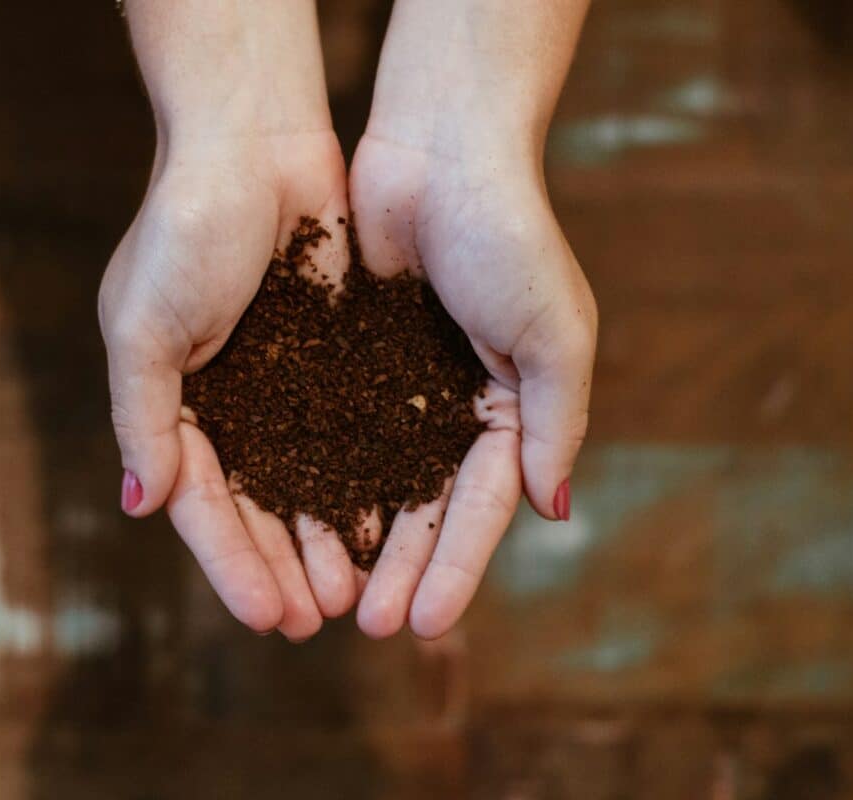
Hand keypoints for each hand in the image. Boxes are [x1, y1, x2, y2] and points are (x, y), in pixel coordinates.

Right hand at [100, 0, 354, 639]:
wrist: (256, 143)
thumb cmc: (186, 227)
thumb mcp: (143, 325)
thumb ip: (144, 416)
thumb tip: (141, 505)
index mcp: (173, 402)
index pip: (202, 502)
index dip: (232, 563)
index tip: (266, 617)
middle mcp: (228, 403)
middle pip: (256, 506)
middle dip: (283, 565)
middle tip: (317, 621)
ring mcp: (282, 385)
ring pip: (306, 480)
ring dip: (325, 537)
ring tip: (355, 592)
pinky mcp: (332, 359)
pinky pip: (348, 432)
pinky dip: (361, 478)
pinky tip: (386, 521)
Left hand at [348, 0, 594, 637]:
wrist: (440, 147)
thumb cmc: (510, 235)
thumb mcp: (553, 336)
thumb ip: (553, 424)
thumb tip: (556, 510)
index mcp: (512, 406)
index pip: (483, 506)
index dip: (457, 566)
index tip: (427, 623)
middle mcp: (454, 403)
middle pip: (424, 506)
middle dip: (400, 567)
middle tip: (371, 626)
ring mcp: (399, 381)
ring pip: (373, 477)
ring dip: (355, 537)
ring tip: (329, 594)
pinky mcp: (350, 353)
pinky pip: (333, 427)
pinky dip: (319, 474)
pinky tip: (297, 520)